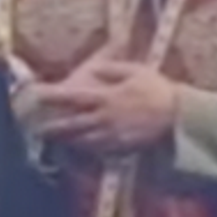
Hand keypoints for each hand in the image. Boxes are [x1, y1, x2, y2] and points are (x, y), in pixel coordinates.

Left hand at [32, 58, 179, 154]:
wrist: (178, 115)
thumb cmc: (157, 89)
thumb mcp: (136, 71)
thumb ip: (112, 69)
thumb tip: (94, 67)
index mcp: (107, 97)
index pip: (74, 97)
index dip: (54, 96)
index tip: (37, 95)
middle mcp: (105, 118)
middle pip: (72, 124)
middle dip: (53, 127)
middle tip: (37, 128)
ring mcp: (111, 135)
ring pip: (81, 140)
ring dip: (65, 140)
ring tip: (52, 140)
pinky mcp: (119, 147)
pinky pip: (96, 149)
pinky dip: (83, 148)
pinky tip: (76, 147)